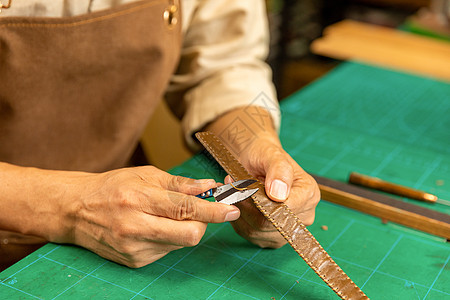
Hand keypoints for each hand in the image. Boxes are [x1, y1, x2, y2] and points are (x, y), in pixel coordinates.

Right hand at [65, 166, 239, 267]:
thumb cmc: (112, 187)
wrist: (77, 210)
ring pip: (180, 244)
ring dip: (184, 229)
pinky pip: (166, 251)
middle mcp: (136, 227)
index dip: (214, 210)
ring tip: (166, 215)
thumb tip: (209, 187)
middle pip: (190, 235)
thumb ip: (180, 184)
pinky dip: (169, 238)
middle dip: (203, 223)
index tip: (232, 210)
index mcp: (139, 199)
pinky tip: (154, 227)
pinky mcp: (134, 262)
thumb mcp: (145, 175)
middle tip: (200, 211)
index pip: (186, 208)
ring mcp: (134, 248)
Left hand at [226, 135, 319, 247]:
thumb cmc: (265, 155)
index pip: (283, 210)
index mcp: (309, 194)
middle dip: (246, 206)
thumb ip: (279, 171)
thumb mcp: (272, 155)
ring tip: (234, 192)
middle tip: (233, 187)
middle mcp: (303, 215)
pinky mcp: (272, 236)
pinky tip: (237, 203)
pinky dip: (238, 220)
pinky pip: (250, 234)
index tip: (244, 187)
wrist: (256, 159)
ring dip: (239, 212)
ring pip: (256, 232)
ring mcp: (288, 229)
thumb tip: (279, 195)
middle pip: (268, 224)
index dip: (260, 202)